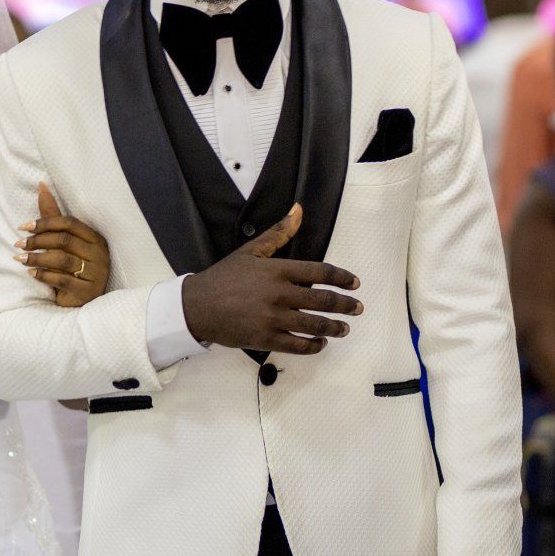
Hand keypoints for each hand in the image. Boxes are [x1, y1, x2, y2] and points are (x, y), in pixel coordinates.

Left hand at [17, 183, 111, 307]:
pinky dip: (44, 275)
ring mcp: (96, 274)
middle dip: (38, 240)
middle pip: (65, 240)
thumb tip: (41, 186)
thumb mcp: (64, 242)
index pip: (70, 223)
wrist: (81, 302)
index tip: (23, 226)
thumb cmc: (72, 267)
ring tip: (20, 259)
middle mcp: (99, 255)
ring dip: (37, 258)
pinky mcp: (88, 291)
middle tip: (18, 244)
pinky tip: (31, 273)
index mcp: (96, 239)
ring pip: (63, 260)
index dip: (45, 222)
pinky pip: (62, 280)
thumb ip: (53, 216)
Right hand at [179, 205, 361, 354]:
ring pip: (314, 325)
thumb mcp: (250, 251)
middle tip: (357, 308)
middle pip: (323, 301)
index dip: (342, 278)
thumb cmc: (224, 277)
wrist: (197, 306)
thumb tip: (298, 209)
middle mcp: (279, 294)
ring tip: (344, 329)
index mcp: (277, 270)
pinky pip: (298, 346)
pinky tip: (320, 343)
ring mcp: (273, 319)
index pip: (320, 272)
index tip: (355, 283)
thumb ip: (278, 233)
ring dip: (334, 328)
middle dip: (345, 305)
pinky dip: (313, 346)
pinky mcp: (266, 339)